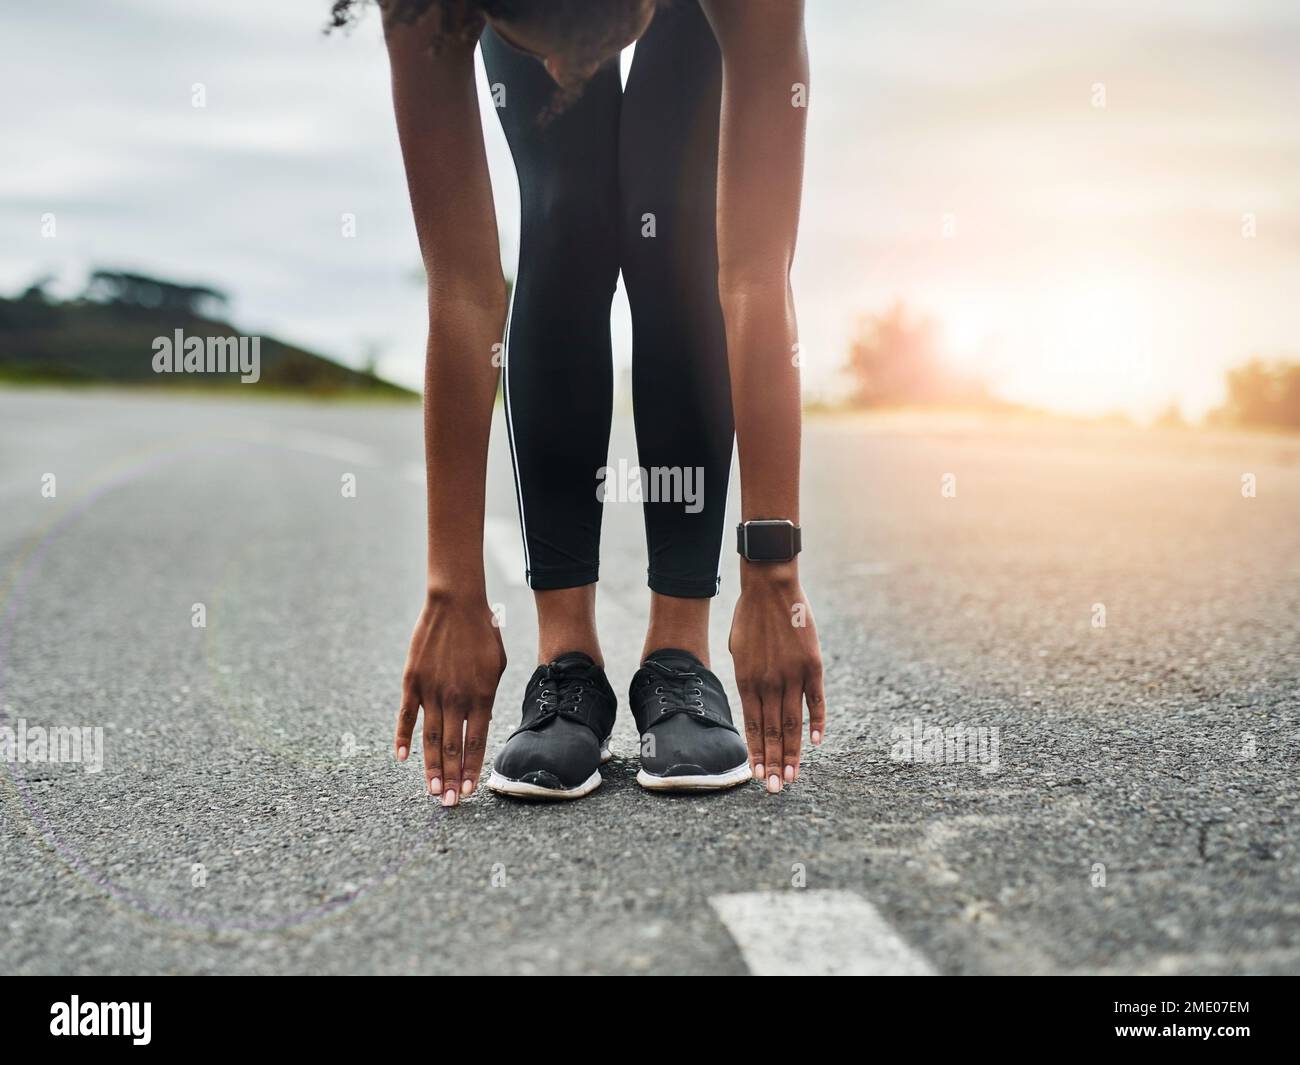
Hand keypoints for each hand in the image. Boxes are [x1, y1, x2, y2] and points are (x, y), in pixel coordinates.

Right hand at [396, 589, 505, 804]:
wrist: (455, 603)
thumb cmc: (483, 634)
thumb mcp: (496, 666)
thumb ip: (488, 696)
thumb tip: (481, 723)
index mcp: (481, 696)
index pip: (477, 743)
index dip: (473, 769)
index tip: (471, 791)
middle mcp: (456, 698)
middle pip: (454, 748)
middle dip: (452, 779)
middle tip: (450, 804)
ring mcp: (431, 691)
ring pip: (430, 739)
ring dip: (431, 768)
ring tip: (432, 791)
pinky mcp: (412, 681)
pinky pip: (405, 716)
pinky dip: (402, 738)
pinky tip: (401, 759)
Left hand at [728, 562, 825, 792]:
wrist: (769, 587)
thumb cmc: (749, 617)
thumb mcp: (739, 651)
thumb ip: (747, 679)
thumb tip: (753, 704)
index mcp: (747, 681)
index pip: (752, 727)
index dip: (756, 753)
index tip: (757, 776)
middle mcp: (769, 683)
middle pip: (773, 732)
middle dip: (773, 763)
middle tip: (774, 789)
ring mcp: (792, 675)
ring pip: (793, 723)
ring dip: (792, 753)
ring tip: (791, 778)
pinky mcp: (812, 665)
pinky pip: (816, 700)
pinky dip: (817, 722)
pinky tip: (815, 743)